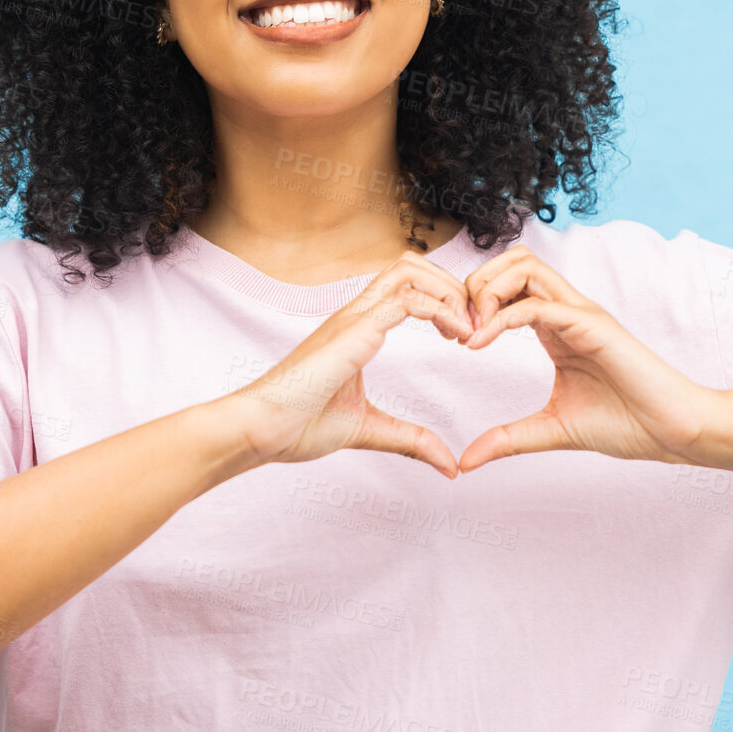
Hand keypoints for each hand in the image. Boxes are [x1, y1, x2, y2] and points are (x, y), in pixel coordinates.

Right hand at [229, 251, 476, 477]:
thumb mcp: (369, 430)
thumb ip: (410, 441)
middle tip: (473, 324)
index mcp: (356, 328)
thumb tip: (449, 466)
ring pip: (409, 269)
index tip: (463, 335)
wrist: (259, 429)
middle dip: (451, 285)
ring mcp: (353, 318)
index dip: (442, 300)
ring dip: (448, 290)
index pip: (404, 286)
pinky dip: (441, 310)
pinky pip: (406, 301)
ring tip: (468, 327)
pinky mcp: (354, 331)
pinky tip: (457, 336)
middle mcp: (355, 314)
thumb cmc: (297, 425)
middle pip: (411, 264)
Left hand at [454, 246, 716, 473]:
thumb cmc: (626, 424)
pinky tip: (480, 345)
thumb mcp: (551, 430)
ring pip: (525, 267)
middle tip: (457, 328)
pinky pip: (538, 304)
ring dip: (487, 291)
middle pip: (512, 260)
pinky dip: (501, 318)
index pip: (508, 284)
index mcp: (557, 326)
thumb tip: (465, 462)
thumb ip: (508, 439)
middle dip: (475, 284)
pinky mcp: (593, 326)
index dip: (473, 301)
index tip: (454, 338)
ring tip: (471, 333)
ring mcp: (582, 314)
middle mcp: (568, 311)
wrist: (674, 432)